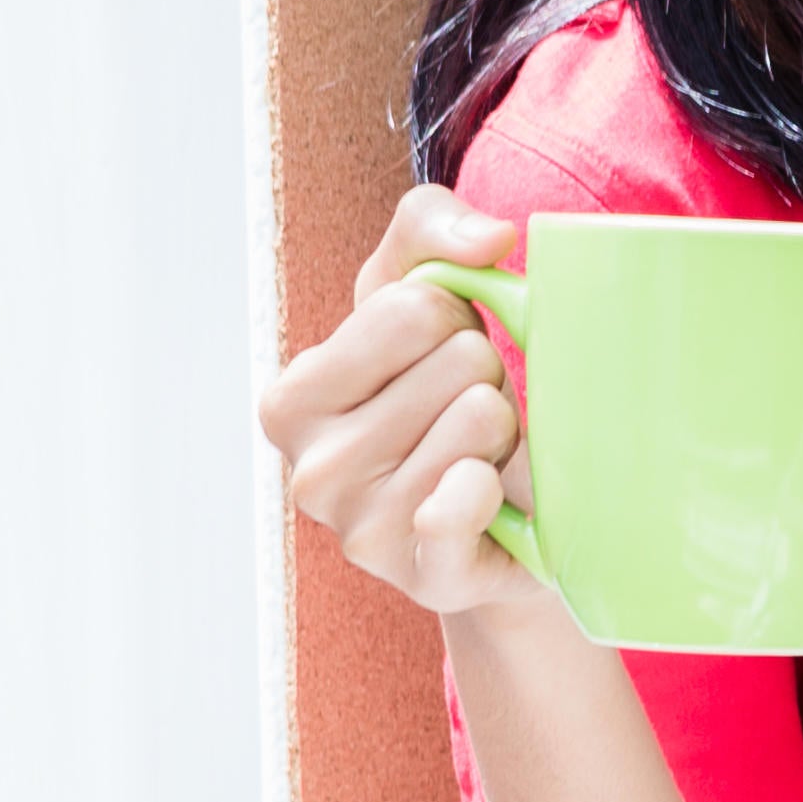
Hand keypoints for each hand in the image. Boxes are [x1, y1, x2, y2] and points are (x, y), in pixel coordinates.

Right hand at [265, 186, 553, 623]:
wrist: (504, 519)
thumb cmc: (445, 398)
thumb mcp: (421, 294)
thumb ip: (433, 228)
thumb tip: (490, 238)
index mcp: (294, 398)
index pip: (412, 308)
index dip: (457, 320)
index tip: (442, 360)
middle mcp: (311, 468)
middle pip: (460, 361)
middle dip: (487, 377)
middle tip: (471, 415)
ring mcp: (361, 528)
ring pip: (482, 419)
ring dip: (508, 431)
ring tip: (485, 456)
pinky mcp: (423, 573)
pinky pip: (464, 503)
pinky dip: (495, 488)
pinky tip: (490, 496)